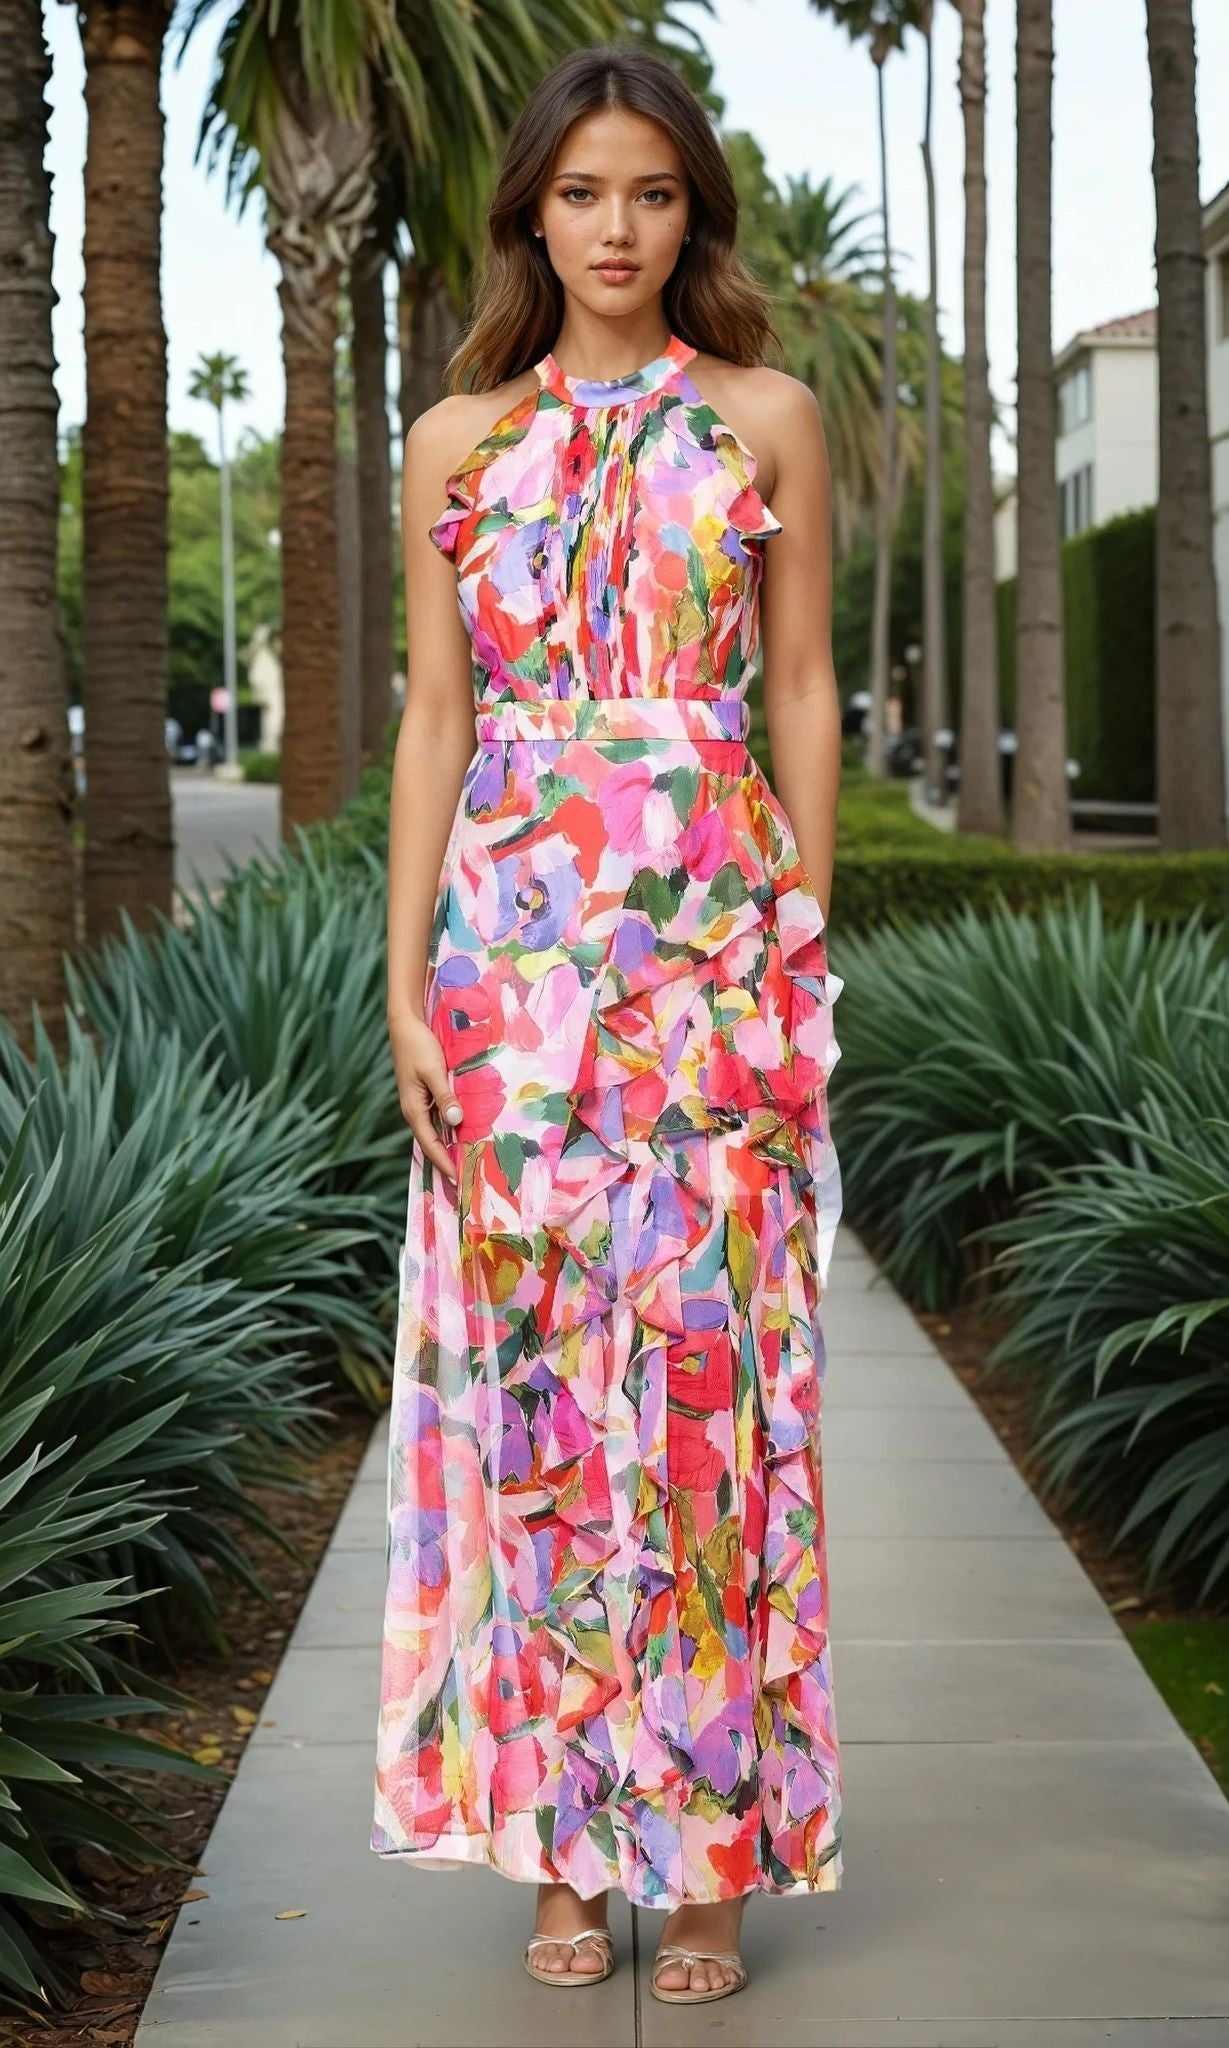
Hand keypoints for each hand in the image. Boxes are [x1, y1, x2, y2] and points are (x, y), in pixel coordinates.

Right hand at [388, 1011, 462, 1184]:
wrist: (406, 1024)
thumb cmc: (418, 1046)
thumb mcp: (433, 1071)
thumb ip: (445, 1096)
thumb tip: (456, 1121)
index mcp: (413, 1109)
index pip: (430, 1144)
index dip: (444, 1162)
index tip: (458, 1179)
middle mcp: (415, 1110)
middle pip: (431, 1143)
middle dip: (446, 1162)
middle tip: (464, 1181)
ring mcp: (420, 1103)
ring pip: (436, 1132)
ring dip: (449, 1147)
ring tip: (465, 1163)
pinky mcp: (426, 1094)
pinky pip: (439, 1118)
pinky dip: (449, 1130)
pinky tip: (462, 1134)